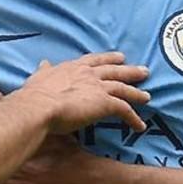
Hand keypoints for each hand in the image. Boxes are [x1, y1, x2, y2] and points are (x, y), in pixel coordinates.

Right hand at [14, 52, 149, 134]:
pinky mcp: (105, 103)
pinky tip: (139, 126)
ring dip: (136, 92)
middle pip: (114, 70)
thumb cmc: (35, 95)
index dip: (108, 59)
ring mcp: (98, 87)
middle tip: (143, 71)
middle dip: (129, 70)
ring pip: (123, 88)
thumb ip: (44, 71)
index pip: (94, 60)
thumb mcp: (38, 77)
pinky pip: (124, 110)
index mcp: (73, 67)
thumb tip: (44, 63)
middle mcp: (88, 74)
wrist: (39, 107)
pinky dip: (133, 118)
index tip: (119, 57)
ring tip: (147, 96)